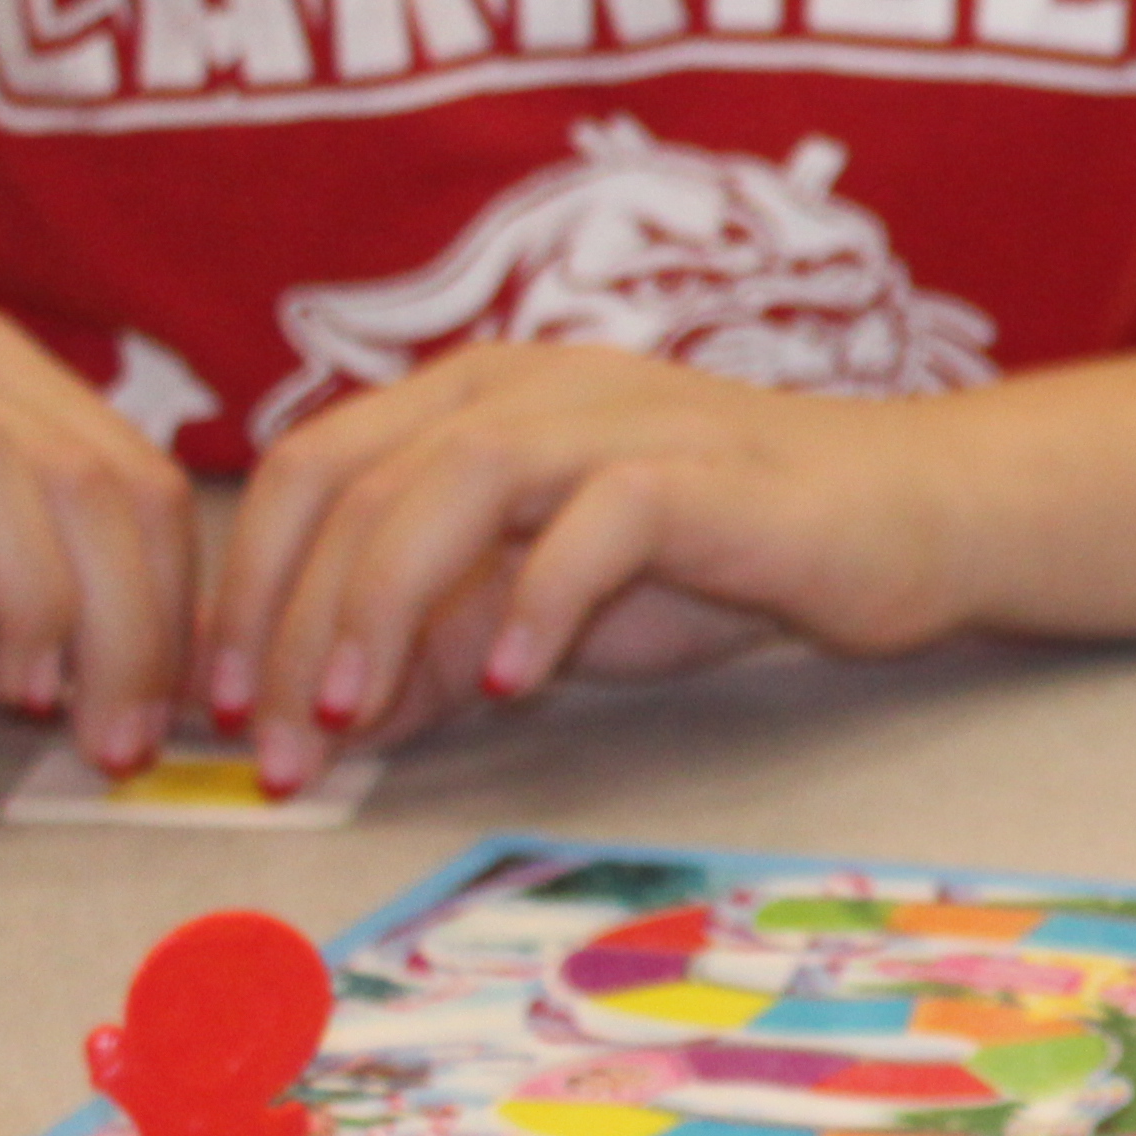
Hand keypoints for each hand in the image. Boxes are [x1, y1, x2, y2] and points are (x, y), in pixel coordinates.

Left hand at [200, 349, 976, 785]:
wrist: (908, 517)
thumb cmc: (726, 559)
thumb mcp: (549, 612)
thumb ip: (438, 648)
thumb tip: (326, 721)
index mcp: (471, 400)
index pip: (308, 471)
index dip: (245, 591)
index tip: (227, 713)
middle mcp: (528, 388)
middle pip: (354, 478)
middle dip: (288, 623)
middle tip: (276, 747)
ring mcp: (618, 418)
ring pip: (450, 479)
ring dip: (379, 602)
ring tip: (358, 713)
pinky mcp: (705, 470)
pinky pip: (597, 517)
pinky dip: (536, 599)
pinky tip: (512, 682)